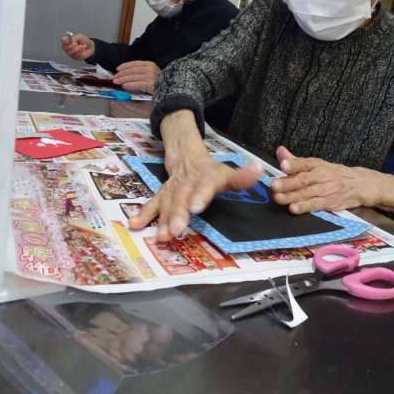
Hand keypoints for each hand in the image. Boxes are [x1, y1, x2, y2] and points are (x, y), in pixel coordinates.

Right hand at [61, 32, 94, 59]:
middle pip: (65, 47)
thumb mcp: (80, 36)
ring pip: (70, 52)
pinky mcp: (74, 57)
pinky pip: (75, 55)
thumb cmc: (84, 41)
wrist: (90, 47)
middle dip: (72, 45)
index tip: (70, 40)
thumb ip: (75, 37)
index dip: (65, 40)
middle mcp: (67, 46)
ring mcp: (70, 52)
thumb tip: (71, 40)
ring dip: (77, 49)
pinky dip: (80, 52)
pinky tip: (82, 50)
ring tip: (82, 46)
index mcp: (68, 40)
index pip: (63, 40)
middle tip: (77, 43)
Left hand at [113, 61, 160, 92]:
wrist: (170, 90)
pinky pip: (137, 84)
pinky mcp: (151, 85)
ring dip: (123, 79)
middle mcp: (151, 69)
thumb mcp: (151, 73)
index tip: (118, 69)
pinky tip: (124, 86)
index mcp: (150, 64)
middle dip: (122, 74)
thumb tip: (127, 74)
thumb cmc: (160, 82)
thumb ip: (141, 72)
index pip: (135, 63)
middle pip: (132, 70)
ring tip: (117, 82)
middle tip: (115, 77)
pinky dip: (130, 85)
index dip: (125, 66)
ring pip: (133, 77)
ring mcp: (151, 77)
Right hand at [129, 149, 262, 240]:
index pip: (204, 185)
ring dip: (163, 220)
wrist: (186, 157)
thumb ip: (242, 176)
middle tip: (178, 230)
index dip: (200, 195)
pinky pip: (152, 204)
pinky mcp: (161, 195)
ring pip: (167, 203)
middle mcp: (186, 183)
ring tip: (163, 236)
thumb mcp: (227, 172)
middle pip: (182, 197)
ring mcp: (171, 189)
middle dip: (179, 213)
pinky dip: (143, 214)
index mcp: (205, 178)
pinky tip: (134, 225)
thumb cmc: (211, 172)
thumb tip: (258, 169)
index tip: (197, 207)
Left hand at [271, 146, 393, 214]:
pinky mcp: (331, 203)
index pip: (305, 163)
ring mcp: (327, 190)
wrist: (361, 184)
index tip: (283, 165)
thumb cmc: (333, 174)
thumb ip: (296, 161)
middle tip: (274, 185)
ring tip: (278, 198)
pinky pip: (316, 205)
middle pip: (304, 179)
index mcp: (317, 164)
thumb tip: (280, 151)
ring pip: (308, 193)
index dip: (294, 164)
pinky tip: (293, 209)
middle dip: (288, 183)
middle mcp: (322, 175)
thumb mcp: (317, 165)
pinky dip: (305, 207)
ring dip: (292, 196)